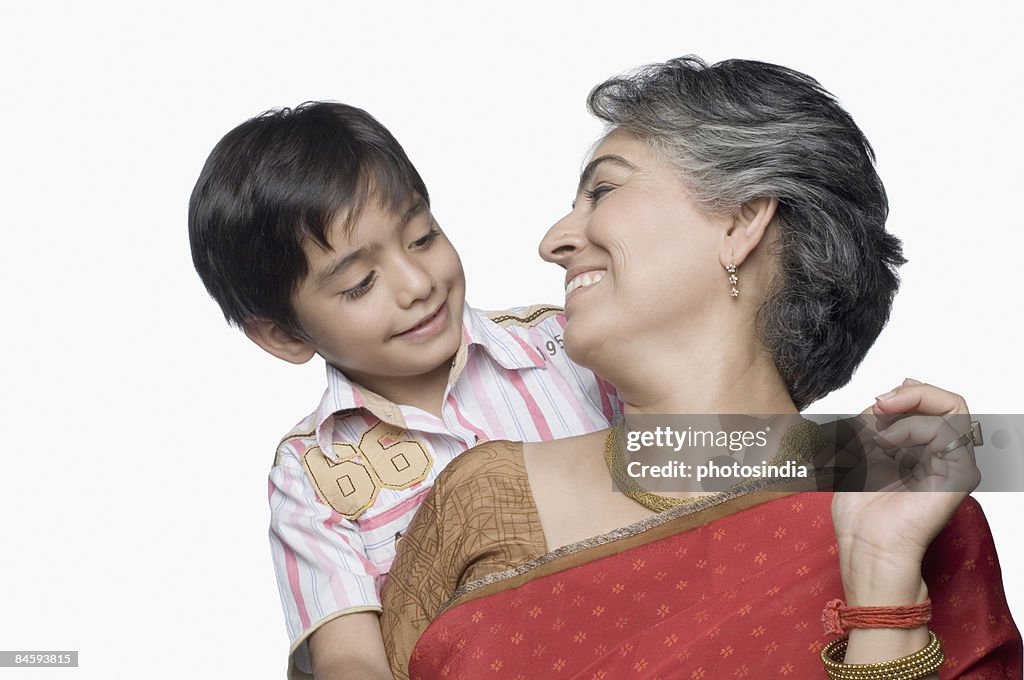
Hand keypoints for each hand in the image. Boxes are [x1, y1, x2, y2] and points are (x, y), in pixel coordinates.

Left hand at [831, 379, 980, 604]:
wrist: (867, 547)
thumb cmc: (860, 512)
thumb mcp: (858, 452)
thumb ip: (875, 423)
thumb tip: (885, 398)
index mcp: (924, 453)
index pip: (933, 406)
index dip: (909, 393)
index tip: (877, 401)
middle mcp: (945, 457)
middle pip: (947, 402)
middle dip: (910, 394)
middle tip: (879, 405)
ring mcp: (957, 464)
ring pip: (953, 408)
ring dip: (907, 413)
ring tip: (878, 439)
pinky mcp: (963, 473)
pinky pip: (950, 428)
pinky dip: (912, 427)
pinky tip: (888, 446)